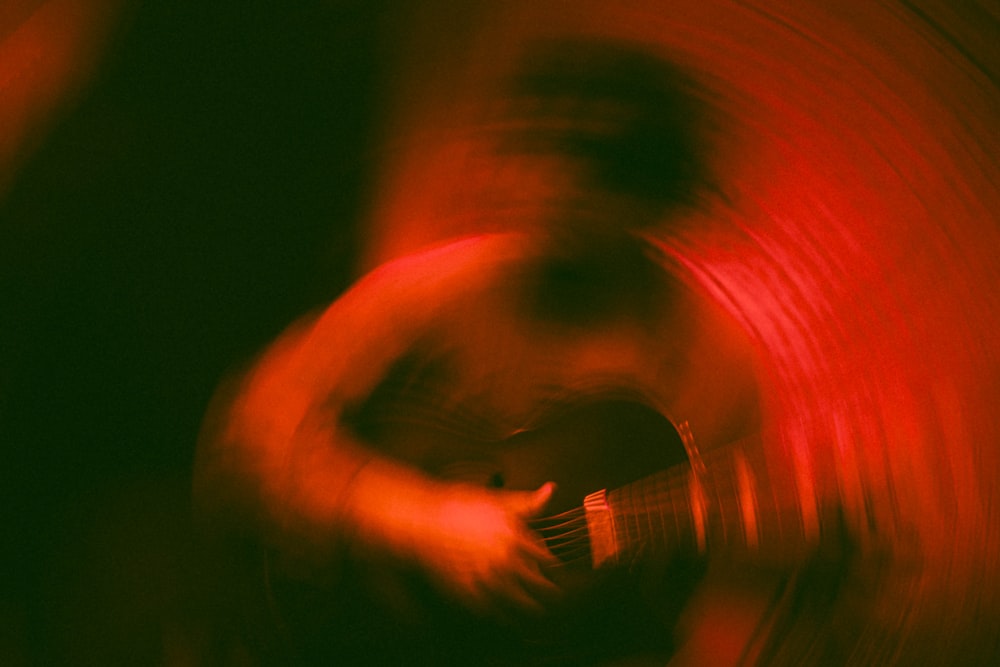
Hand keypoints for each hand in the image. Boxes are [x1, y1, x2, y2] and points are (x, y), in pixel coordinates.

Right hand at [403, 481, 560, 615]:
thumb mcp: (497, 501)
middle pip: (541, 587)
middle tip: (556, 598)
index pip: (548, 562)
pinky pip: (495, 612)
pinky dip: (506, 617)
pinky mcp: (468, 592)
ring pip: (521, 605)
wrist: (423, 522)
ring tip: (538, 613)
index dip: (554, 570)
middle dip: (551, 594)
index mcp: (515, 538)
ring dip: (533, 610)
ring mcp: (486, 579)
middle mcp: (504, 561)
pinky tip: (509, 617)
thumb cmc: (460, 508)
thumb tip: (550, 490)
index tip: (556, 574)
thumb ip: (528, 502)